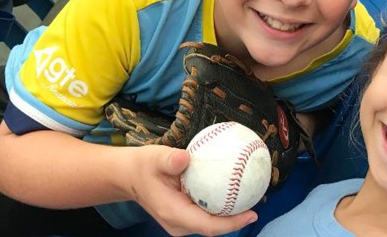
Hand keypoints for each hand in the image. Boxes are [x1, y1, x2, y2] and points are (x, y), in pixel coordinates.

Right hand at [128, 146, 257, 235]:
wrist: (129, 176)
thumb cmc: (143, 166)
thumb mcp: (154, 157)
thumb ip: (169, 159)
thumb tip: (185, 157)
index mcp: (173, 213)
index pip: (207, 226)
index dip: (231, 224)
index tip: (252, 214)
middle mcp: (178, 222)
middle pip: (213, 228)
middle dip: (236, 219)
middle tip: (257, 200)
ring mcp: (181, 221)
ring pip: (211, 223)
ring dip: (230, 213)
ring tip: (251, 195)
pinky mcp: (184, 216)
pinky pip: (206, 214)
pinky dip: (221, 205)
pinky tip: (234, 189)